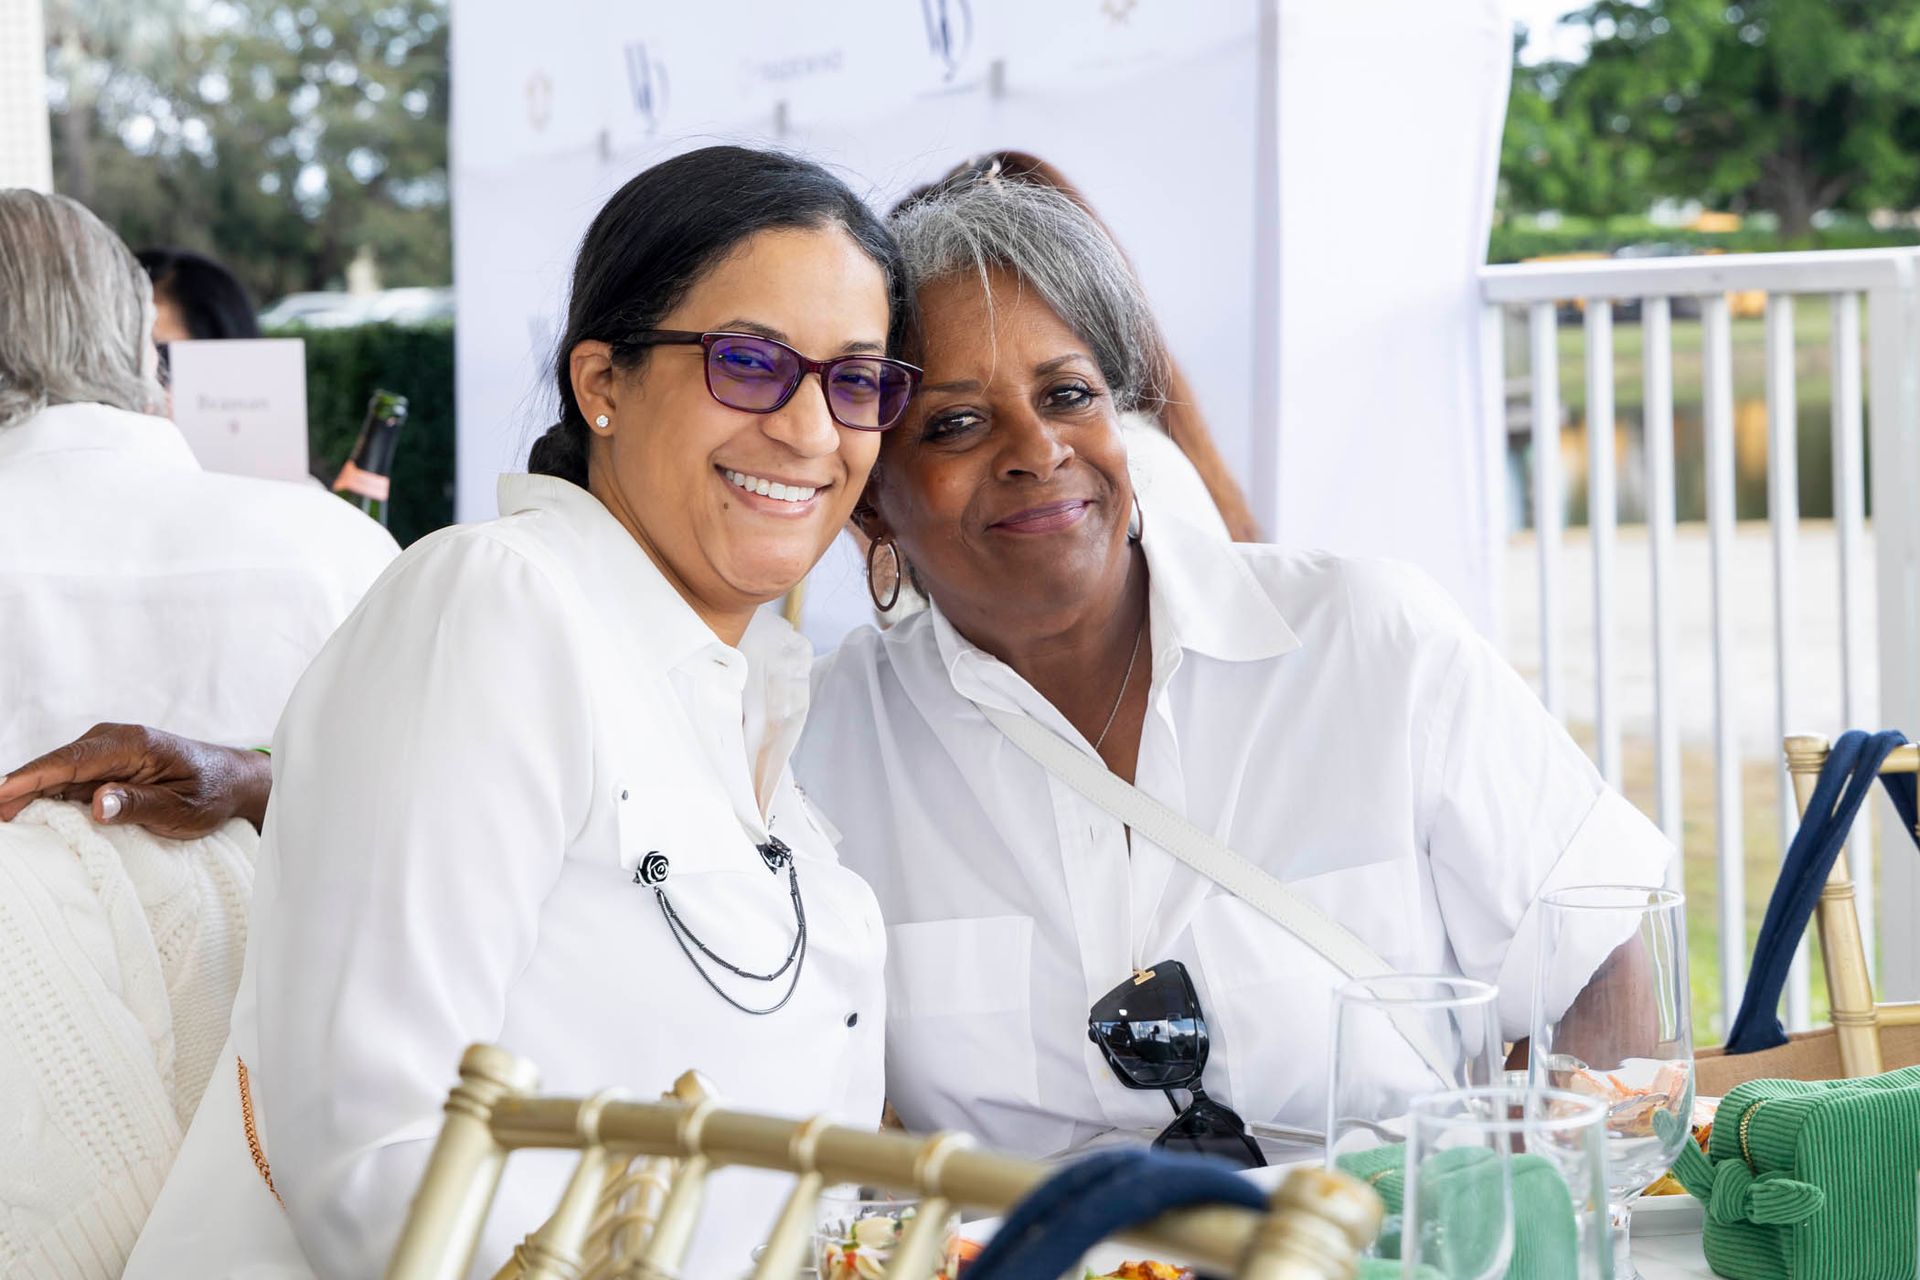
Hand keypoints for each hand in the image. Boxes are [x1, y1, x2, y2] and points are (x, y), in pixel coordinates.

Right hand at [0, 723, 272, 837]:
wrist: (232, 779)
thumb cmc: (211, 794)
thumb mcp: (183, 809)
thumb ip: (140, 804)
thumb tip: (98, 804)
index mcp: (134, 745)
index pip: (71, 762)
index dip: (30, 779)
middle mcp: (114, 740)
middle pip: (54, 766)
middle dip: (17, 789)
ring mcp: (106, 750)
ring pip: (56, 773)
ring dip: (27, 795)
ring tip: (4, 821)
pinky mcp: (104, 764)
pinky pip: (67, 780)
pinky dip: (45, 796)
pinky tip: (25, 817)